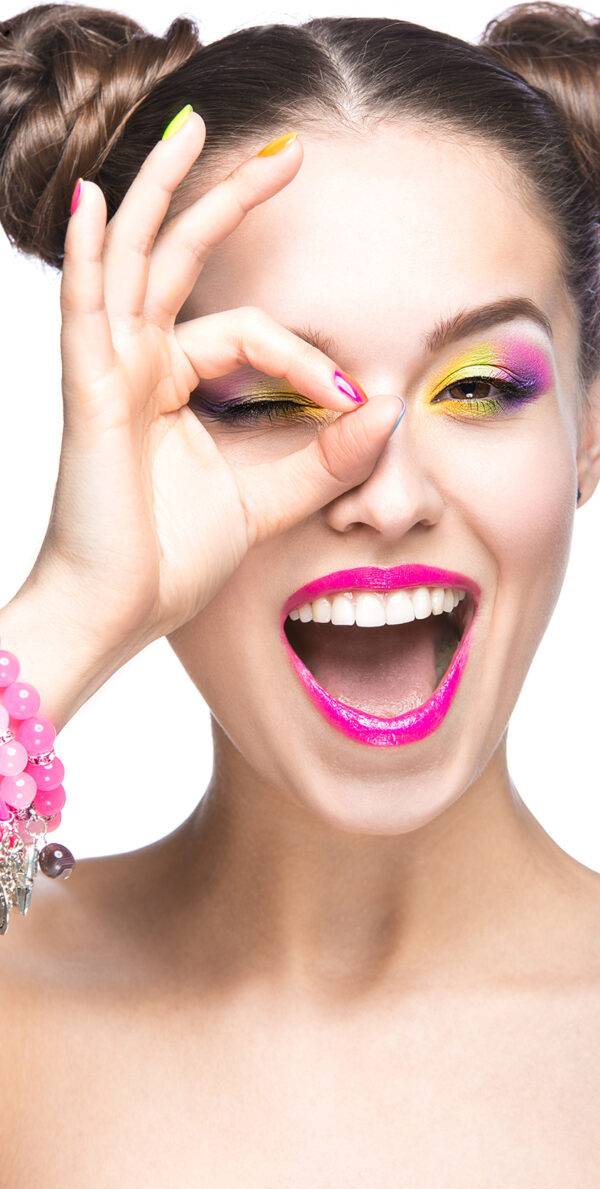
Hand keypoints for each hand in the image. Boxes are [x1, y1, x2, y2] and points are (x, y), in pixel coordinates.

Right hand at [31, 111, 401, 658]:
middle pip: (182, 259)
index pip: (250, 332)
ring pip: (135, 260)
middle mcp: (141, 363)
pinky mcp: (90, 392)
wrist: (119, 610)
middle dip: (230, 200)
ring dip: (162, 192)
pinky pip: (86, 310)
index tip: (353, 404)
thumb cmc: (171, 558)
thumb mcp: (268, 499)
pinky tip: (98, 202)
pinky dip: (88, 254)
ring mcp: (111, 370)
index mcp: (176, 384)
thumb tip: (385, 409)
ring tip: (191, 130)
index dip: (308, 358)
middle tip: (287, 153)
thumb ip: (324, 457)